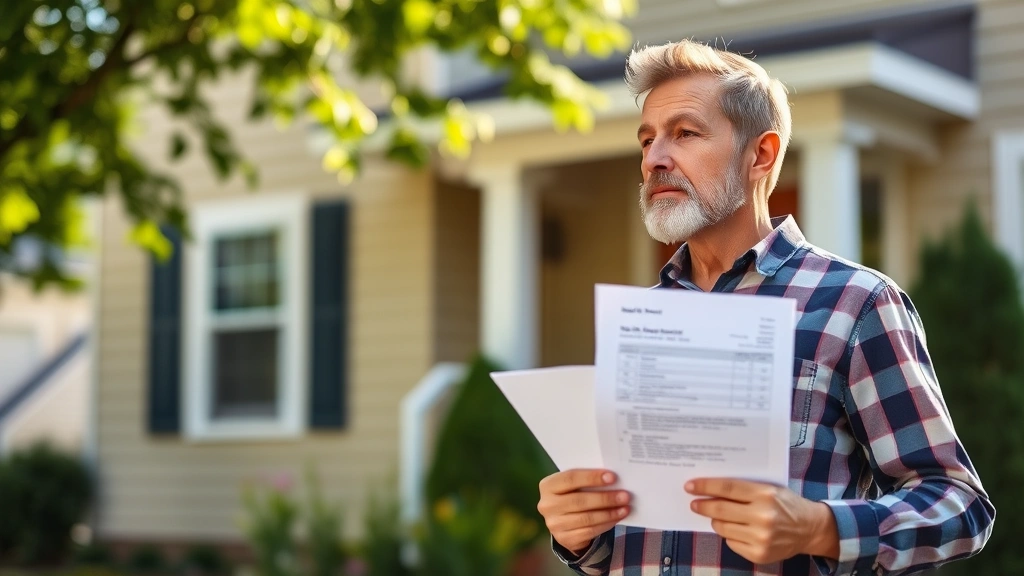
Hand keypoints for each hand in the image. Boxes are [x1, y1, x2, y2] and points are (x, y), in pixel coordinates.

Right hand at [537, 469, 630, 554]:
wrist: (563, 521)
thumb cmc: (573, 495)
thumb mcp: (573, 486)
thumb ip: (586, 481)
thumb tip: (613, 480)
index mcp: (548, 486)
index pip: (570, 478)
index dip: (592, 477)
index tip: (613, 477)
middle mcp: (547, 505)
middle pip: (579, 500)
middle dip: (605, 498)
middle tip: (625, 496)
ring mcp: (554, 524)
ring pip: (586, 518)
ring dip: (609, 513)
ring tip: (625, 508)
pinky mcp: (564, 539)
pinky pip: (589, 531)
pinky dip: (606, 524)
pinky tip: (617, 518)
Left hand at [686, 478, 838, 563]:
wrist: (809, 528)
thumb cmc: (785, 504)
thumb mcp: (769, 488)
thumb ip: (744, 489)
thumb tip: (710, 490)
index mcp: (765, 494)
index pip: (727, 488)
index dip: (705, 486)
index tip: (690, 486)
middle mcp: (763, 516)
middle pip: (720, 509)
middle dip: (702, 505)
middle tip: (694, 503)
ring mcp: (761, 537)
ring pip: (722, 527)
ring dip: (715, 521)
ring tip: (718, 516)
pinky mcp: (759, 554)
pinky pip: (731, 542)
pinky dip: (730, 535)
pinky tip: (737, 530)